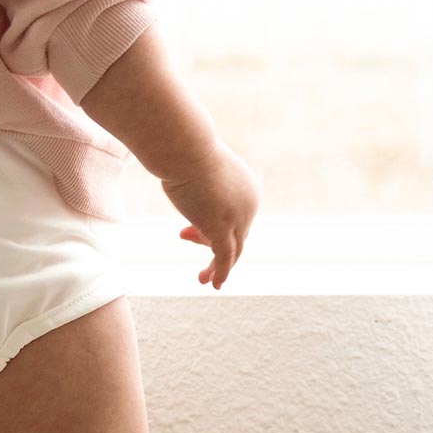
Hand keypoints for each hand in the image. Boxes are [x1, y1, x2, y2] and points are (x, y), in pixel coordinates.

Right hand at [163, 141, 259, 289]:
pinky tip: (214, 284)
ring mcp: (239, 218)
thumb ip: (199, 186)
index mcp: (248, 188)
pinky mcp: (223, 230)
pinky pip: (225, 258)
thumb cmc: (184, 152)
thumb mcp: (197, 170)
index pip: (235, 218)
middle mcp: (249, 205)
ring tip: (203, 279)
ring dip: (217, 266)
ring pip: (232, 250)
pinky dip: (221, 273)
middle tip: (183, 237)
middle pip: (234, 234)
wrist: (185, 148)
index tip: (185, 231)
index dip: (210, 227)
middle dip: (207, 240)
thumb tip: (190, 192)